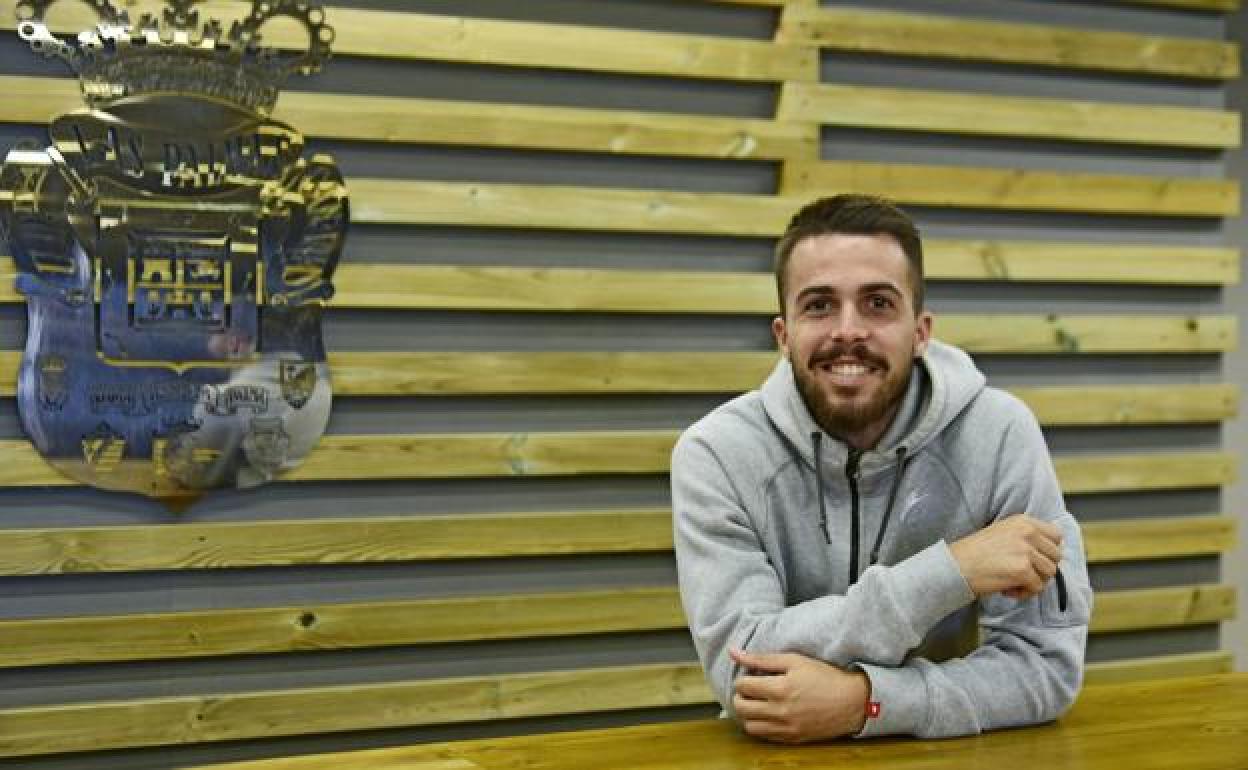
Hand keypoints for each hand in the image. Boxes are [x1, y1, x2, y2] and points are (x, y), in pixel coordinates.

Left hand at [729, 648, 869, 742]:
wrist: (853, 702)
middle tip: (751, 689)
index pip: (742, 686)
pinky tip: (769, 714)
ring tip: (758, 703)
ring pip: (749, 726)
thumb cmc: (825, 677)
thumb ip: (761, 658)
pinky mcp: (793, 738)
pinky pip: (764, 736)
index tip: (752, 675)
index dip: (743, 678)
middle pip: (741, 707)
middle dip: (741, 696)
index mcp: (780, 688)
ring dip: (748, 713)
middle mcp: (781, 711)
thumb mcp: (794, 660)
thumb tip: (733, 652)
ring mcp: (787, 728)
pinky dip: (760, 725)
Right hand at [949, 513, 1062, 599]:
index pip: (1056, 535)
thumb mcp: (1002, 533)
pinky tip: (1007, 590)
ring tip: (1013, 583)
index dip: (1049, 551)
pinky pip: (1037, 587)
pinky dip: (1024, 593)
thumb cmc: (974, 553)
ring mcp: (1026, 550)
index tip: (1035, 560)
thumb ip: (1025, 537)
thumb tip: (1049, 553)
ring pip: (1050, 573)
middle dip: (1042, 569)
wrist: (955, 566)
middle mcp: (1027, 532)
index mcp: (1023, 521)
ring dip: (1034, 582)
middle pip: (1056, 556)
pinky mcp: (1023, 569)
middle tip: (1022, 575)